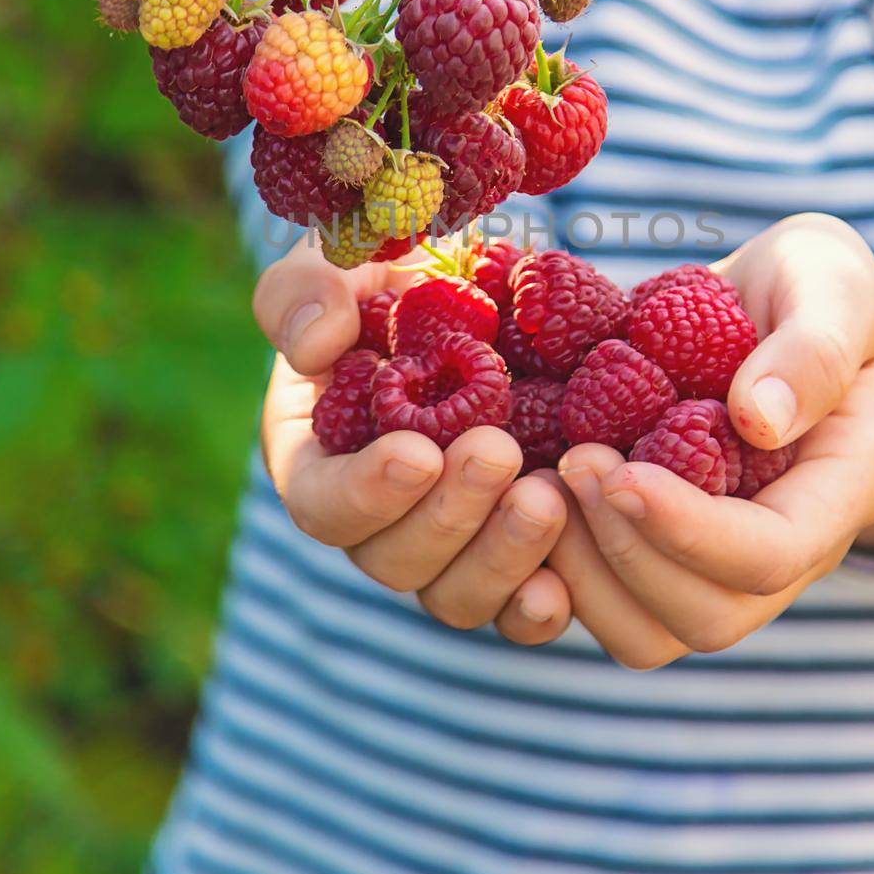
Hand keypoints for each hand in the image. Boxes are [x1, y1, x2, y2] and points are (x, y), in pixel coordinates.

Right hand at [254, 239, 571, 642]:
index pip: (322, 503)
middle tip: (500, 452)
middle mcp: (377, 519)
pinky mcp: (509, 558)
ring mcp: (446, 546)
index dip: (366, 492)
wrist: (480, 295)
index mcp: (318, 457)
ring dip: (502, 557)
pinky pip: (516, 612)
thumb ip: (305, 293)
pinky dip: (539, 609)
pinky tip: (568, 585)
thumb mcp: (341, 261)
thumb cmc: (393, 276)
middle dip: (450, 515)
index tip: (419, 451)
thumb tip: (316, 348)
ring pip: (457, 595)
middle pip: (394, 559)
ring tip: (549, 496)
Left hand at [554, 213, 873, 666]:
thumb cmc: (818, 286)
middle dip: (627, 552)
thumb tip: (757, 420)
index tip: (620, 470)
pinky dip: (557, 569)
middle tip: (572, 462)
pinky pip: (607, 604)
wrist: (787, 300)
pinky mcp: (659, 550)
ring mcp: (719, 560)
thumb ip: (812, 348)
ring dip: (584, 573)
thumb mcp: (833, 285)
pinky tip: (529, 496)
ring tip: (544, 482)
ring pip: (649, 632)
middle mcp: (786, 549)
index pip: (771, 554)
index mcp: (841, 488)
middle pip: (708, 616)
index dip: (690, 530)